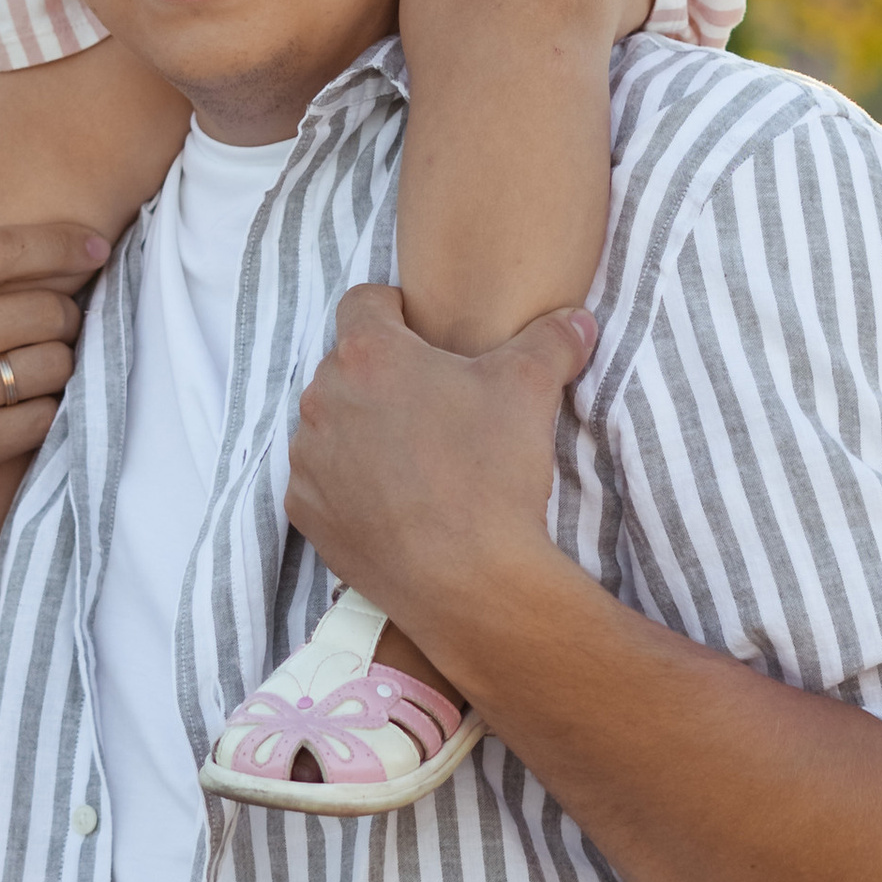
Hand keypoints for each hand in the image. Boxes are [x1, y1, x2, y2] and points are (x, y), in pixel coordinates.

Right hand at [0, 220, 106, 570]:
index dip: (57, 243)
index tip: (93, 244)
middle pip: (37, 308)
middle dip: (67, 309)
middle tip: (68, 315)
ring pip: (49, 363)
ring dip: (63, 360)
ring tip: (51, 359)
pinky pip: (39, 418)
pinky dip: (48, 408)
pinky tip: (35, 403)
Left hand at [283, 286, 594, 662]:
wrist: (469, 579)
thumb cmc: (493, 473)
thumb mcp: (532, 388)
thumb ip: (552, 339)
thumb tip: (577, 319)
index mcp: (368, 354)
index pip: (365, 302)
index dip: (396, 311)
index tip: (423, 336)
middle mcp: (322, 399)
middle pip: (349, 366)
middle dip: (385, 377)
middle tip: (435, 405)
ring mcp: (308, 459)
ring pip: (332, 422)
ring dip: (362, 428)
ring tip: (416, 457)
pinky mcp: (304, 510)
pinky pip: (322, 478)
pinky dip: (349, 482)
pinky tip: (394, 499)